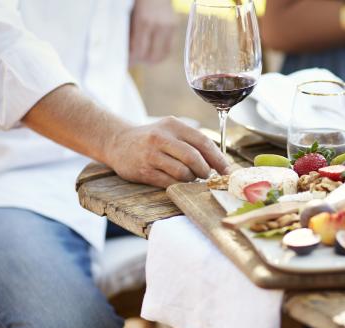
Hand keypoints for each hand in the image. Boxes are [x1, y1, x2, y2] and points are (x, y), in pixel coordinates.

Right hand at [106, 117, 231, 187]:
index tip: (227, 170)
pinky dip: (179, 185)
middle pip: (193, 158)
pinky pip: (169, 182)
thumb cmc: (152, 139)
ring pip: (183, 172)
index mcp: (173, 125)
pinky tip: (177, 181)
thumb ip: (193, 142)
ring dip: (191, 179)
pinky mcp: (143, 171)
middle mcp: (161, 138)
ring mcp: (151, 155)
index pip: (203, 142)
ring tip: (189, 177)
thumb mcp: (171, 131)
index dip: (218, 158)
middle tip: (206, 175)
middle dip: (205, 171)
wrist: (117, 142)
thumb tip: (220, 162)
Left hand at [129, 0, 176, 64]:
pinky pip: (169, 49)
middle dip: (142, 60)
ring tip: (144, 56)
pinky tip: (153, 50)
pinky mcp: (175, 28)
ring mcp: (169, 28)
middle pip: (152, 57)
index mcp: (144, 22)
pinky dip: (160, 53)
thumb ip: (130, 33)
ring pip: (162, 56)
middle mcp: (159, 27)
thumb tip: (128, 52)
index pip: (139, 51)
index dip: (132, 59)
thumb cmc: (140, 1)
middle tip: (134, 59)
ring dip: (152, 59)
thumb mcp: (130, 15)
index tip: (127, 62)